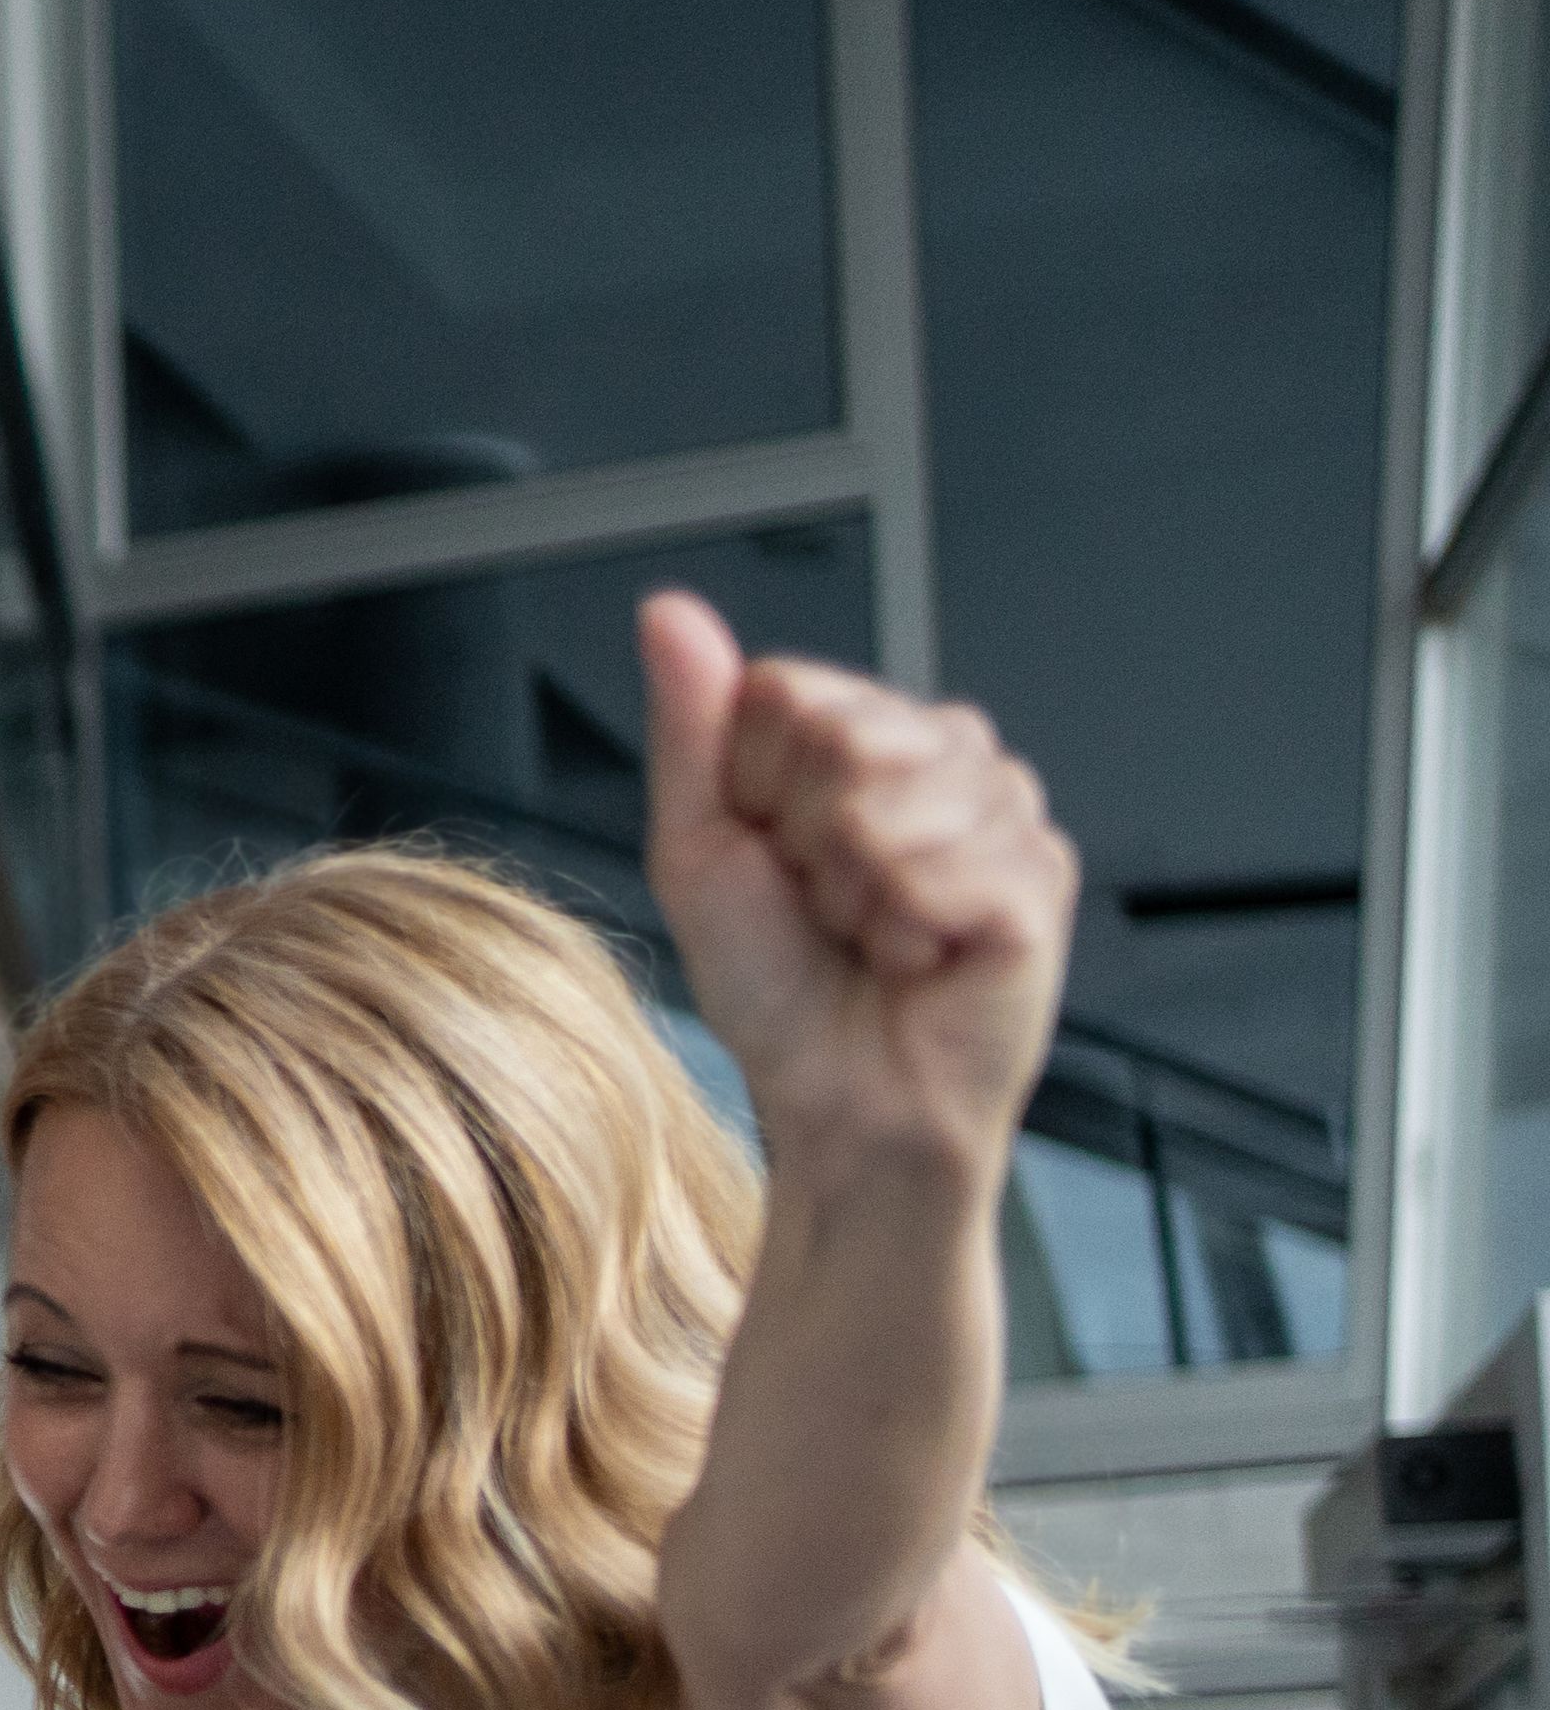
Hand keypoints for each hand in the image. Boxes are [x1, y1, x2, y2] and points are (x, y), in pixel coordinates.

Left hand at [638, 588, 1073, 1187]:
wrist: (840, 1099)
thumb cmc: (776, 986)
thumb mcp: (700, 849)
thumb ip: (693, 727)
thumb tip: (668, 610)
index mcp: (866, 735)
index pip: (784, 691)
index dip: (752, 789)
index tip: (773, 856)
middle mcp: (947, 755)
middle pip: (840, 734)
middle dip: (803, 841)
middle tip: (827, 904)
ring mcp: (1005, 809)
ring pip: (887, 803)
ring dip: (852, 893)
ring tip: (874, 932)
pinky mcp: (1041, 875)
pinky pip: (939, 869)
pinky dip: (904, 929)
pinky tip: (923, 955)